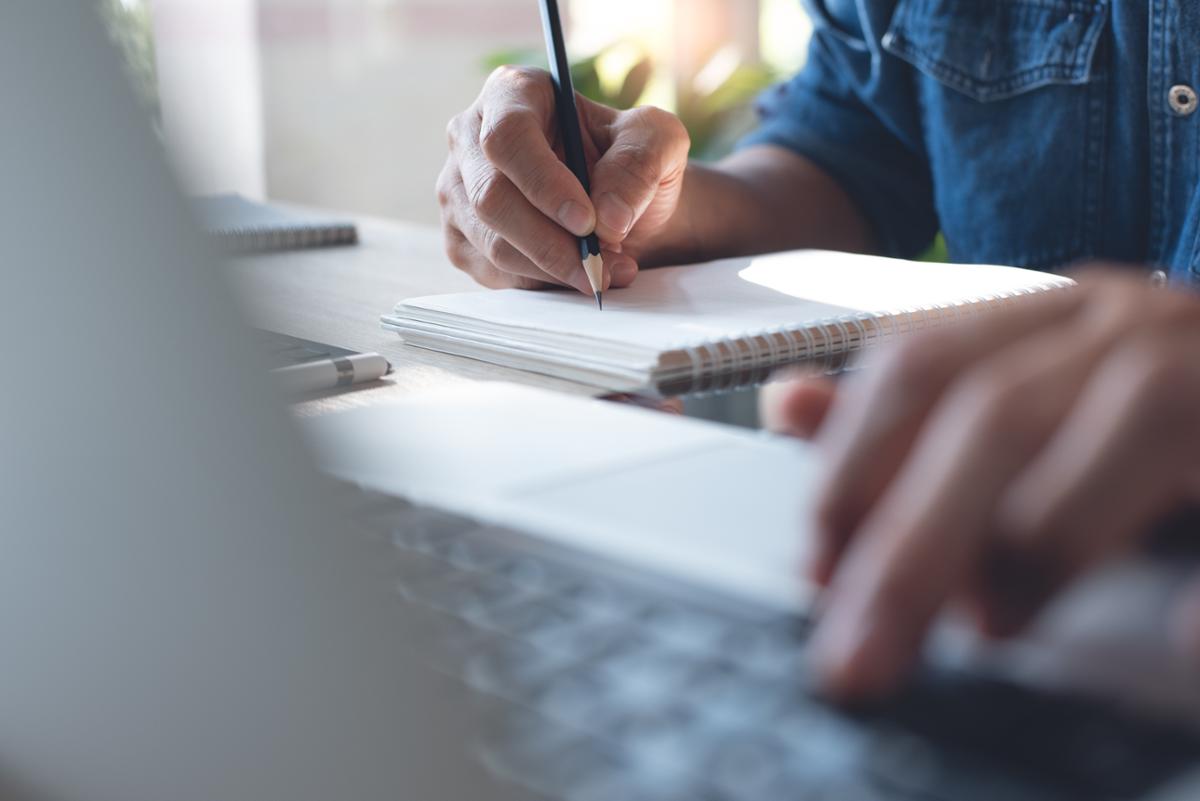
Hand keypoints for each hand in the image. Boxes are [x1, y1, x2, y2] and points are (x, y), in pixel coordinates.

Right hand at [438, 66, 689, 293]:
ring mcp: (459, 191)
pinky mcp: (461, 239)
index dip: (544, 183)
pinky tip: (578, 275)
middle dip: (551, 242)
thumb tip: (608, 218)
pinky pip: (494, 273)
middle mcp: (470, 138)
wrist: (618, 207)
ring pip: (492, 243)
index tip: (587, 222)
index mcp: (511, 93)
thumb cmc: (631, 162)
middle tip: (599, 264)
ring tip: (606, 272)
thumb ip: (639, 165)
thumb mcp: (657, 142)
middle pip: (491, 197)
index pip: (508, 136)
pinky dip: (542, 283)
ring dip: (554, 269)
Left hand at [762, 270, 1199, 698]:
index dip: (853, 464)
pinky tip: (1182, 635)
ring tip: (994, 626)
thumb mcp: (1020, 410)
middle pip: (999, 407)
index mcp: (1053, 315)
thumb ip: (909, 417)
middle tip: (863, 646)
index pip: (920, 362)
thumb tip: (787, 403)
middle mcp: (1136, 320)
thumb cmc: (1152, 422)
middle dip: (915, 538)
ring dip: (1046, 538)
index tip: (816, 566)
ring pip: (1132, 417)